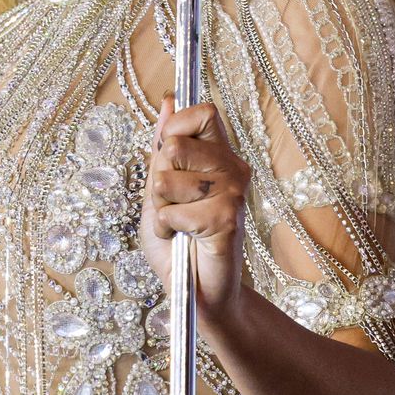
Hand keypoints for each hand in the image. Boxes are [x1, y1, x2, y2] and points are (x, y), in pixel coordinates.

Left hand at [140, 94, 252, 324]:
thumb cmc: (178, 243)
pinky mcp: (227, 220)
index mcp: (221, 157)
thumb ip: (162, 147)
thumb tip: (168, 101)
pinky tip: (183, 240)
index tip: (167, 157)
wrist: (196, 293)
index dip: (175, 128)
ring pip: (167, 180)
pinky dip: (166, 230)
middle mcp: (234, 170)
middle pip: (176, 145)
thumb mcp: (160, 189)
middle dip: (159, 179)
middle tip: (175, 204)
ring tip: (179, 225)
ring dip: (161, 209)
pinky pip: (172, 213)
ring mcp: (234, 194)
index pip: (203, 112)